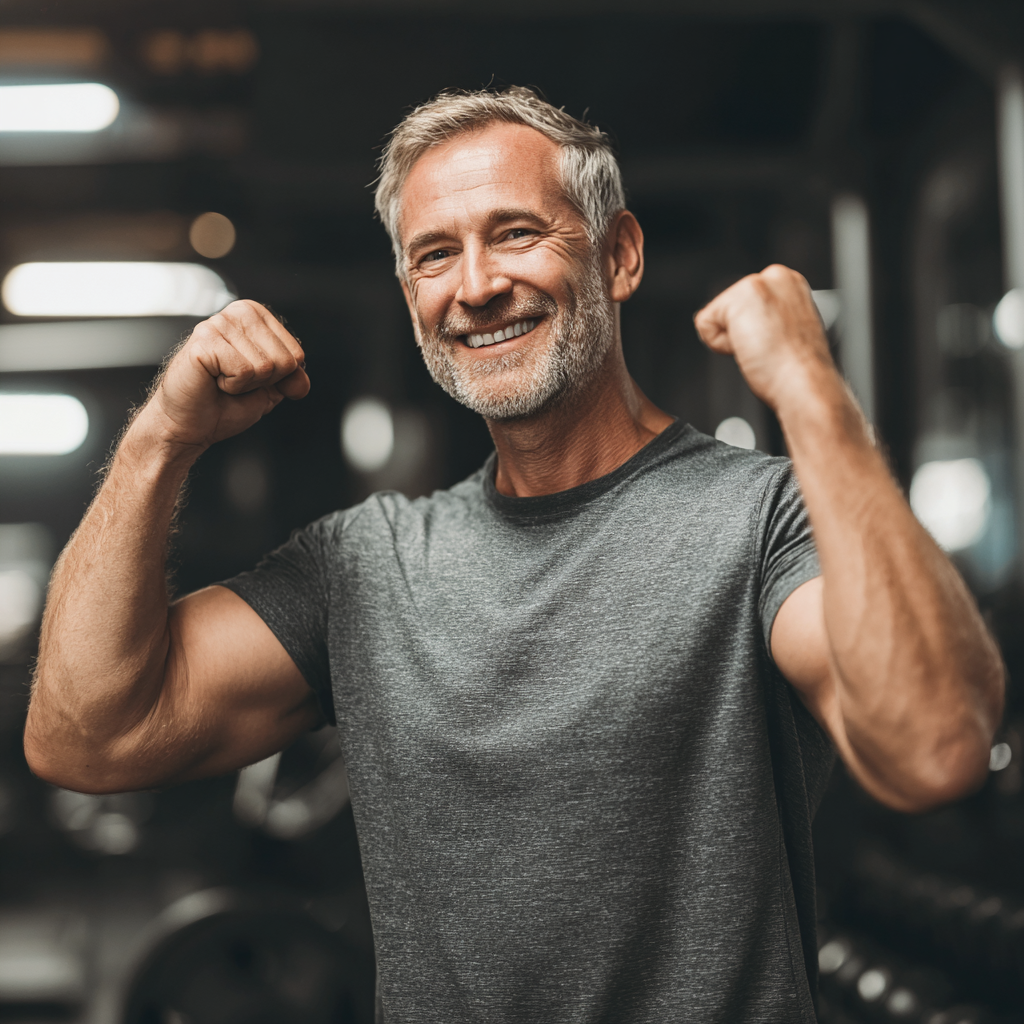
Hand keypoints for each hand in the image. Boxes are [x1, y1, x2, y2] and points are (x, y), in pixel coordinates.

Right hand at [136, 300, 309, 451]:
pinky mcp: (204, 339)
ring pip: (265, 366)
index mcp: (257, 317)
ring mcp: (219, 323)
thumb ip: (292, 379)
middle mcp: (239, 312)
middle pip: (285, 360)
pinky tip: (212, 379)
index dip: (277, 379)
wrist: (191, 424)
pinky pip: (243, 370)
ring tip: (221, 380)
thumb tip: (301, 381)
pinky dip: (232, 385)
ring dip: (245, 384)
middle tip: (234, 381)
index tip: (250, 378)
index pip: (297, 354)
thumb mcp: (271, 390)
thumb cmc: (226, 404)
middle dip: (263, 382)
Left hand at [693, 265, 836, 412]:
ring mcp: (756, 285)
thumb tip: (746, 324)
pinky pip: (705, 324)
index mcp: (790, 283)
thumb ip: (768, 317)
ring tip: (760, 348)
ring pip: (717, 314)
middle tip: (767, 347)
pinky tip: (747, 348)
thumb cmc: (800, 368)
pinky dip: (718, 344)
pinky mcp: (735, 300)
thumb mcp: (788, 330)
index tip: (774, 341)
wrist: (804, 382)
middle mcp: (776, 277)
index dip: (753, 329)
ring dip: (732, 339)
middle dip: (741, 331)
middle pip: (729, 306)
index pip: (745, 302)